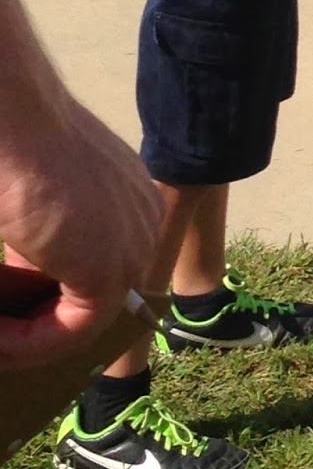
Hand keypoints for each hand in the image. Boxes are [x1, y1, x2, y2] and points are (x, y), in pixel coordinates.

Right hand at [0, 99, 161, 368]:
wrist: (20, 124)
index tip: (14, 303)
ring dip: (30, 338)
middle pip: (98, 298)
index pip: (104, 265)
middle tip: (5, 331)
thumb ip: (51, 239)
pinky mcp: (110, 275)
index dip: (54, 294)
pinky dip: (27, 344)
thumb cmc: (22, 150)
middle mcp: (144, 221)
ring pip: (82, 321)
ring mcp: (133, 249)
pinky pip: (70, 333)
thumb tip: (31, 274)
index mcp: (132, 198)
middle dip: (47, 323)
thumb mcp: (46, 200)